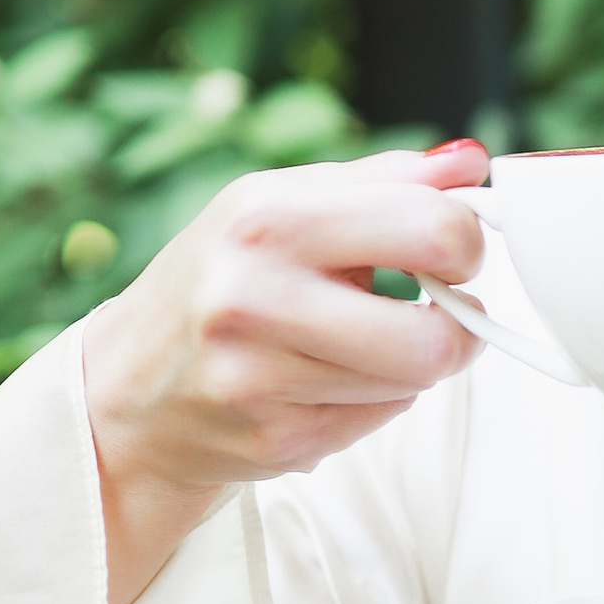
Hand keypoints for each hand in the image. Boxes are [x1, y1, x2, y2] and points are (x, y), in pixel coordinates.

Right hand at [80, 141, 489, 603]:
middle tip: (433, 310)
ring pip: (413, 384)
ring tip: (359, 341)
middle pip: (437, 339)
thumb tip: (473, 161)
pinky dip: (373, 401)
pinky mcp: (273, 441)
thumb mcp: (287, 202)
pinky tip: (325, 380)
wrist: (131, 383)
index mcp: (267, 217)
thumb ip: (387, 180)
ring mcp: (258, 379)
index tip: (451, 254)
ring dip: (408, 365)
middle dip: (456, 327)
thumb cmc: (224, 276)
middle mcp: (253, 297)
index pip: (436, 233)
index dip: (467, 246)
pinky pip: (379, 420)